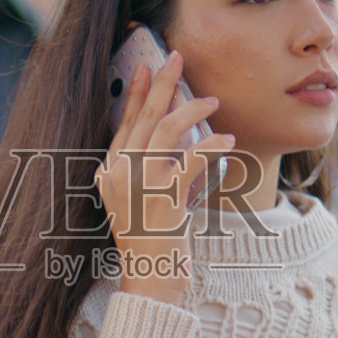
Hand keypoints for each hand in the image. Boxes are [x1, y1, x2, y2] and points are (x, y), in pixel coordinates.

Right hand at [95, 51, 232, 306]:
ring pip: (164, 131)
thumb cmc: (149, 245)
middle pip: (143, 118)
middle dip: (162, 84)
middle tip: (176, 57)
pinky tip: (226, 140)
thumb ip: (142, 175)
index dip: (137, 93)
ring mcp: (141, 186)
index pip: (125, 123)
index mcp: (111, 173)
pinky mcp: (166, 199)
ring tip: (212, 100)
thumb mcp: (134, 205)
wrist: (148, 280)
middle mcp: (120, 174)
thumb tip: (167, 146)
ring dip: (190, 109)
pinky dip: (210, 146)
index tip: (146, 66)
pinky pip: (191, 161)